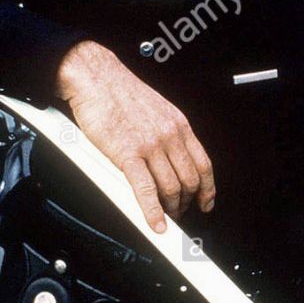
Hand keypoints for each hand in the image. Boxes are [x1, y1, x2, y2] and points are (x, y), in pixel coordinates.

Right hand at [55, 41, 215, 233]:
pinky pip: (145, 190)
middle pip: (190, 180)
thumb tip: (173, 158)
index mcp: (178, 125)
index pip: (204, 164)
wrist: (96, 77)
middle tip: (179, 212)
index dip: (207, 189)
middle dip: (187, 203)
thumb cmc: (120, 92)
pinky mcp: (127, 154)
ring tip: (166, 217)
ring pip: (172, 188)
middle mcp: (169, 135)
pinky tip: (156, 224)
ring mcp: (150, 146)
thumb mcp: (158, 109)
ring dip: (171, 209)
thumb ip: (168, 134)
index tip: (206, 202)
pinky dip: (153, 212)